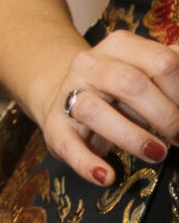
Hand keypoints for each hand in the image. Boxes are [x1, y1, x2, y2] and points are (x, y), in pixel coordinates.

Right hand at [34, 28, 178, 185]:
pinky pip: (67, 143)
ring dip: (132, 137)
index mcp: (121, 46)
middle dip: (164, 116)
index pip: (161, 62)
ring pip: (94, 110)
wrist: (66, 95)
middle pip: (130, 83)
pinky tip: (107, 176)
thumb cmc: (120, 89)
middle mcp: (90, 64)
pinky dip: (87, 162)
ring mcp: (69, 93)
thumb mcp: (147, 72)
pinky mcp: (55, 125)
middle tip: (178, 137)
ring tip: (157, 154)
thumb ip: (173, 74)